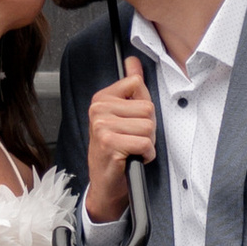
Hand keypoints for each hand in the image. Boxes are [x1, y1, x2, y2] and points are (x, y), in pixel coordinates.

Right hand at [85, 54, 156, 223]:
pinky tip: (133, 158)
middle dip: (148, 127)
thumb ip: (130, 87)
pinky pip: (145, 143)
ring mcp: (102, 126)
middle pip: (147, 107)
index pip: (137, 85)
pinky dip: (146, 155)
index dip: (144, 107)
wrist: (105, 184)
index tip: (133, 121)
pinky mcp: (109, 143)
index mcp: (101, 98)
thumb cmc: (116, 150)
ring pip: (148, 126)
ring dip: (147, 143)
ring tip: (132, 149)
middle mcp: (98, 109)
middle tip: (132, 139)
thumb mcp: (123, 115)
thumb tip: (133, 62)